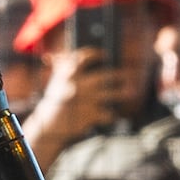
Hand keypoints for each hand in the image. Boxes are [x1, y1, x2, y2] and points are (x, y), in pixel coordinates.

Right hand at [28, 42, 146, 142]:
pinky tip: (113, 114)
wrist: (49, 126)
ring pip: (113, 94)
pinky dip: (112, 114)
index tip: (106, 54)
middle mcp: (78, 84)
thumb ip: (67, 65)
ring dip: (123, 93)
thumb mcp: (57, 81)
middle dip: (120, 76)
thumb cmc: (57, 101)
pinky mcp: (91, 116)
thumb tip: (87, 55)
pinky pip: (109, 114)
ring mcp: (86, 100)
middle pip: (106, 76)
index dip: (98, 53)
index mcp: (68, 73)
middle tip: (127, 76)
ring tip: (131, 92)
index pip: (86, 56)